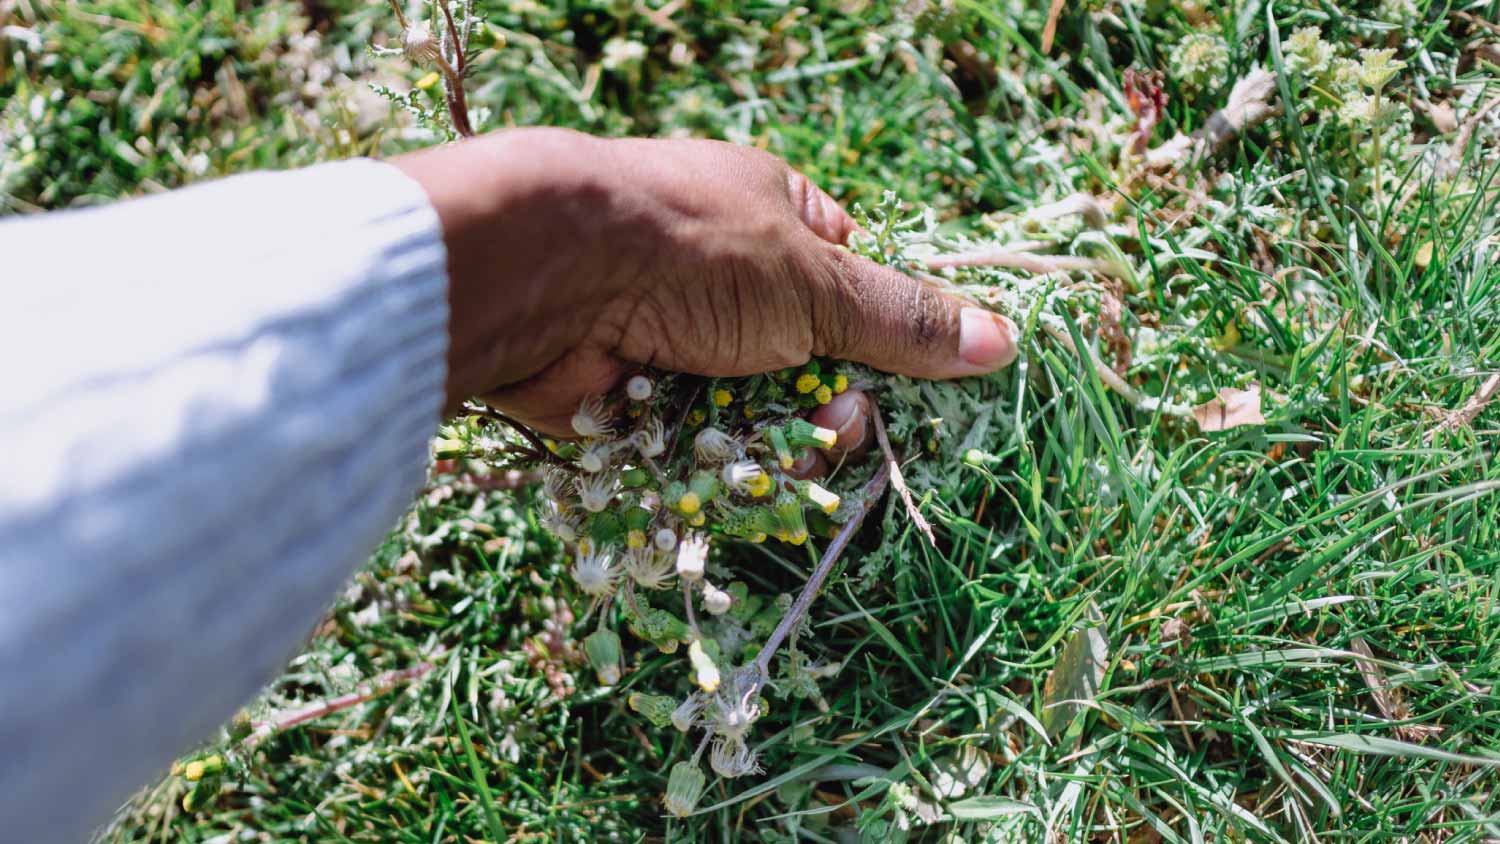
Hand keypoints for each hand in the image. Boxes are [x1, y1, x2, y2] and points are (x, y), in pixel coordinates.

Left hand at [393, 128, 1017, 435]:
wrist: (550, 277)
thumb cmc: (694, 249)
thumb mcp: (815, 280)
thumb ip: (901, 319)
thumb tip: (1002, 340)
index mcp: (772, 219)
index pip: (849, 283)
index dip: (878, 333)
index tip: (903, 374)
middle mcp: (725, 276)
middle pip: (808, 362)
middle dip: (829, 402)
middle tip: (836, 421)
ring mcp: (678, 337)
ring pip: (757, 413)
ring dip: (777, 439)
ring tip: (782, 447)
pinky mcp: (637, 396)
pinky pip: (699, 444)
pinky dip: (716, 460)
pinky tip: (727, 468)